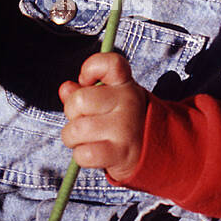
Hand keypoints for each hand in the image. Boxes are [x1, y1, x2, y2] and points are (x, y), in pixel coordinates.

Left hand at [58, 51, 146, 181]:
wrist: (154, 152)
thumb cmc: (123, 122)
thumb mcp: (110, 100)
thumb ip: (86, 91)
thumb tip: (66, 88)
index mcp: (125, 84)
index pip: (109, 63)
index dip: (90, 68)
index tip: (86, 80)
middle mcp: (128, 102)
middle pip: (78, 101)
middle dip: (72, 114)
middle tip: (84, 120)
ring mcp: (125, 128)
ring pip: (75, 130)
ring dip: (73, 139)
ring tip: (86, 140)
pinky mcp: (120, 153)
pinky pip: (84, 154)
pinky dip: (81, 156)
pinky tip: (93, 153)